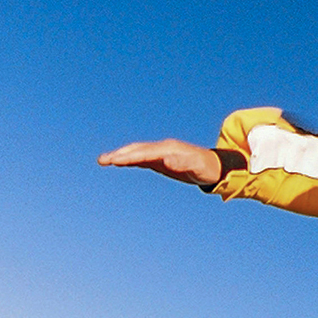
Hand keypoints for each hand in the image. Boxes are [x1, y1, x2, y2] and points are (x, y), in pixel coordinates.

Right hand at [98, 139, 221, 186]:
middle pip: (137, 150)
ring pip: (137, 152)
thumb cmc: (207, 168)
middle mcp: (163, 148)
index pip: (145, 153)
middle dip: (119, 154)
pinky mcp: (161, 160)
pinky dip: (129, 159)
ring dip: (121, 156)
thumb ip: (183, 164)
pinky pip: (142, 158)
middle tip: (102, 160)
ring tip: (103, 161)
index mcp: (169, 150)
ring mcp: (161, 153)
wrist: (216, 166)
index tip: (114, 161)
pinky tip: (119, 162)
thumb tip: (167, 161)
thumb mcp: (197, 168)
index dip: (129, 156)